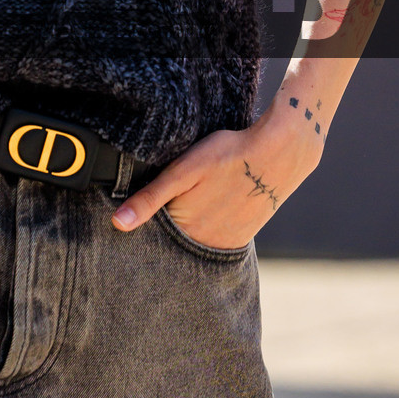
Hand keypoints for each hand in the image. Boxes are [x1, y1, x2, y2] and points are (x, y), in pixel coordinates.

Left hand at [111, 109, 321, 252]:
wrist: (281, 153)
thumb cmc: (229, 155)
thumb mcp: (183, 171)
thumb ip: (150, 199)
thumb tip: (117, 224)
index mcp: (185, 229)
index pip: (150, 234)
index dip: (143, 219)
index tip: (137, 209)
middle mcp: (204, 244)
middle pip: (171, 240)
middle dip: (163, 227)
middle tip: (177, 195)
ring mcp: (223, 243)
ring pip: (191, 240)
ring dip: (184, 229)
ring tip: (193, 200)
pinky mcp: (239, 238)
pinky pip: (212, 239)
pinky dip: (204, 228)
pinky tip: (208, 208)